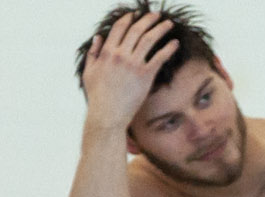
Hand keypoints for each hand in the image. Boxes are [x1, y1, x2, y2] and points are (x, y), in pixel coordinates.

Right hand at [82, 11, 177, 133]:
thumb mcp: (90, 71)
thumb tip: (98, 37)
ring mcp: (133, 64)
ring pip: (149, 40)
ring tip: (169, 24)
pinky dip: (168, 48)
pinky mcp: (145, 75)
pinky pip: (159, 58)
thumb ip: (93, 53)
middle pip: (136, 30)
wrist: (108, 113)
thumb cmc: (98, 95)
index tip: (135, 15)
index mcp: (107, 52)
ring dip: (160, 29)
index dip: (128, 19)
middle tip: (157, 15)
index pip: (119, 28)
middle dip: (148, 19)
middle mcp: (120, 54)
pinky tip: (175, 43)